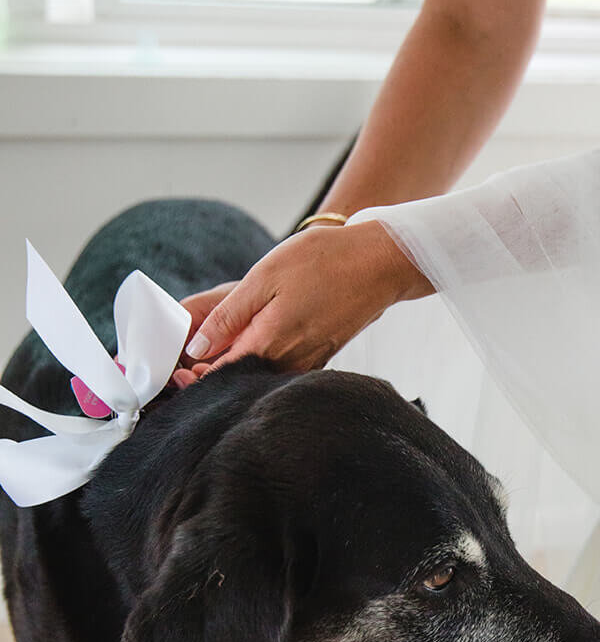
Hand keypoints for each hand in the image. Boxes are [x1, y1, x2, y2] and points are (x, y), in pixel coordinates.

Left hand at [172, 221, 432, 385]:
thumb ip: (229, 317)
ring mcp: (308, 362)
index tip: (176, 371)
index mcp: (269, 344)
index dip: (194, 377)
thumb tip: (197, 349)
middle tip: (186, 366)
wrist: (381, 262)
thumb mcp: (264, 278)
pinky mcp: (321, 355)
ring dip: (237, 369)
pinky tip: (253, 345)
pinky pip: (283, 368)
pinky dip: (262, 362)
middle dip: (213, 376)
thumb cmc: (324, 261)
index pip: (221, 376)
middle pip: (241, 380)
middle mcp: (289, 362)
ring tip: (215, 353)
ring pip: (262, 375)